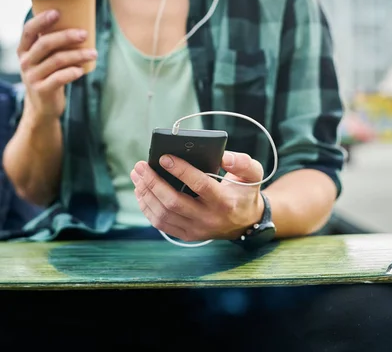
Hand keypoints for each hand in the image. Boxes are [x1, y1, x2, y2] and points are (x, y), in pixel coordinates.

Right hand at [17, 9, 96, 119]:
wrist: (43, 106)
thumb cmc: (49, 74)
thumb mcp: (45, 58)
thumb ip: (54, 44)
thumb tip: (82, 23)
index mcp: (24, 49)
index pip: (29, 30)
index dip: (41, 20)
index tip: (57, 12)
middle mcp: (25, 61)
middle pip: (45, 43)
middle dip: (66, 36)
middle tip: (85, 34)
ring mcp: (32, 77)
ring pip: (57, 60)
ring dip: (78, 55)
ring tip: (94, 53)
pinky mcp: (42, 90)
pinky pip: (59, 78)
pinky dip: (72, 72)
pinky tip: (82, 70)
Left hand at [130, 151, 264, 241]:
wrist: (246, 222)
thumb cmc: (245, 191)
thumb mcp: (253, 173)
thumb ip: (242, 162)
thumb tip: (223, 156)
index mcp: (225, 202)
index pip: (200, 185)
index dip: (181, 170)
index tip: (164, 157)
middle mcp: (209, 219)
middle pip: (174, 202)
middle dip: (153, 182)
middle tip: (140, 165)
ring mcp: (196, 230)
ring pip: (163, 214)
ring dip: (146, 193)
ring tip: (137, 175)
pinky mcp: (187, 235)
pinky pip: (161, 224)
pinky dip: (147, 208)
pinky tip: (140, 191)